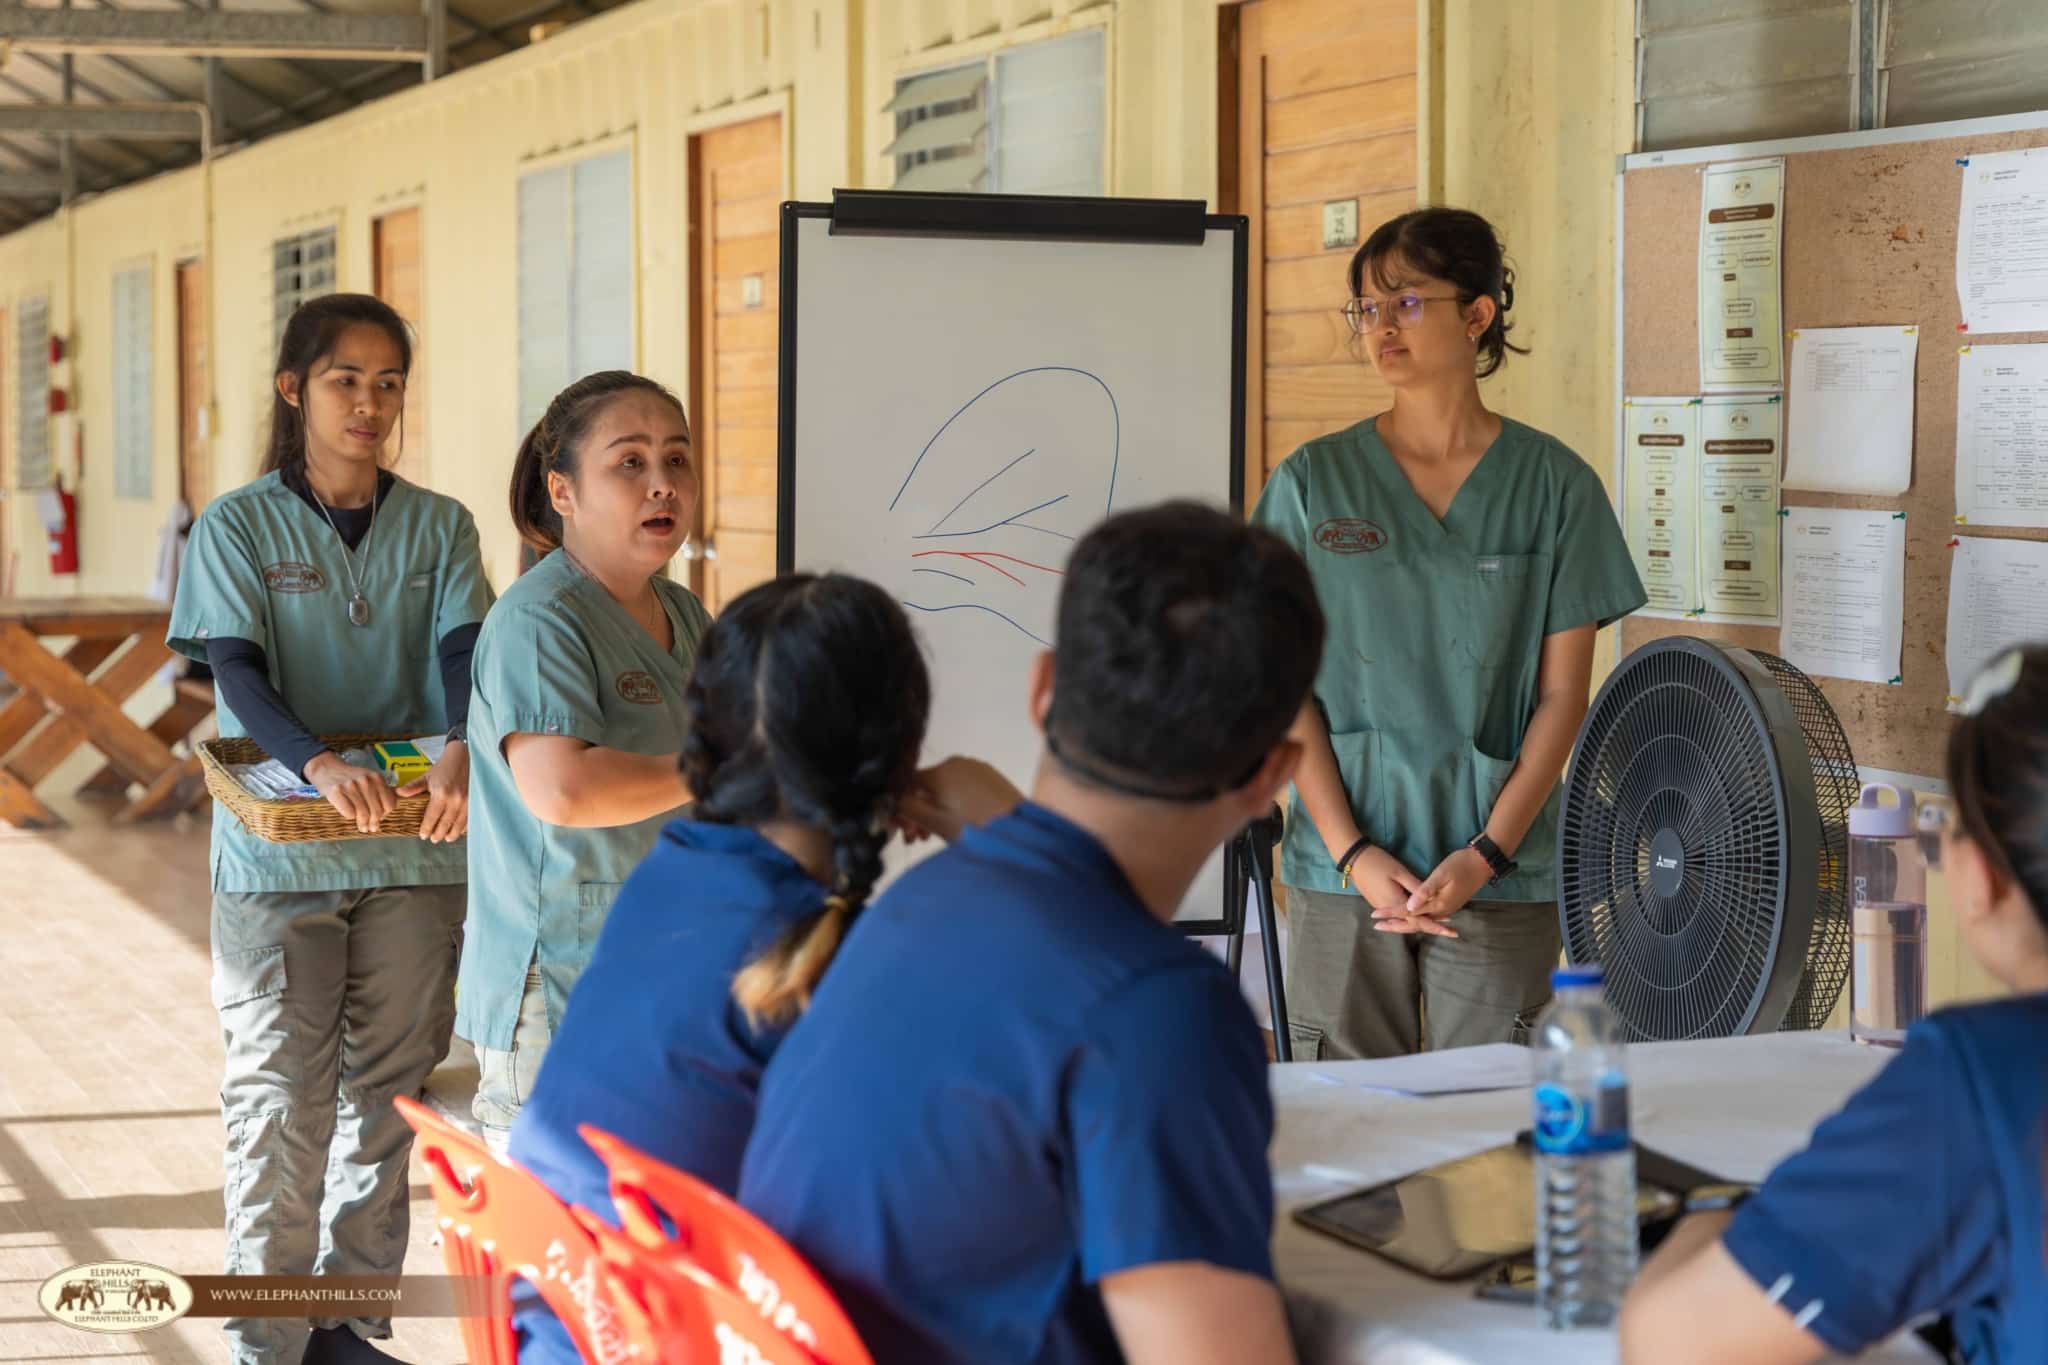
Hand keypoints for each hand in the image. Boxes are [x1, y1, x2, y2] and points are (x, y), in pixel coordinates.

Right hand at [307, 751, 397, 834]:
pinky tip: (349, 815)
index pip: (389, 804)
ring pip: (363, 813)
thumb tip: (398, 802)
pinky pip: (349, 813)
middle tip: (371, 829)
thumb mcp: (370, 779)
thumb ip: (383, 790)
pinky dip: (350, 817)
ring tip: (362, 828)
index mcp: (377, 778)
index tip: (381, 818)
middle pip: (377, 810)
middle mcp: (365, 780)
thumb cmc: (351, 778)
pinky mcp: (336, 791)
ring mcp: (350, 785)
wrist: (327, 768)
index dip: (386, 814)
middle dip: (374, 822)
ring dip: (363, 824)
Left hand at [399, 740, 469, 842]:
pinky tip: (459, 830)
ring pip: (459, 824)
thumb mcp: (427, 776)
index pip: (432, 817)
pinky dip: (464, 827)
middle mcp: (455, 800)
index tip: (423, 835)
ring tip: (446, 838)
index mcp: (441, 794)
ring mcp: (467, 802)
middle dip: (438, 834)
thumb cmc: (445, 767)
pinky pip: (469, 819)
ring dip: (452, 834)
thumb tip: (398, 793)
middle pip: (445, 824)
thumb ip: (413, 787)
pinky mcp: (475, 801)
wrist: (465, 757)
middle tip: (433, 839)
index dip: (427, 828)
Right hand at [899, 756, 1023, 842]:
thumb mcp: (935, 822)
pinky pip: (963, 786)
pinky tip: (955, 822)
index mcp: (941, 771)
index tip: (901, 827)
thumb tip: (890, 801)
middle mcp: (958, 762)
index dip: (901, 805)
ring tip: (935, 835)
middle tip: (917, 839)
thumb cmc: (977, 829)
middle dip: (917, 811)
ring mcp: (976, 768)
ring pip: (944, 787)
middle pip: (926, 785)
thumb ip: (907, 809)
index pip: (908, 782)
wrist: (1020, 831)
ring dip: (934, 809)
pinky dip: (953, 802)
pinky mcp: (990, 776)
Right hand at [1346, 845, 1458, 935]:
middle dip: (1433, 928)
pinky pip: (1400, 915)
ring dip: (1423, 923)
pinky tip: (1421, 916)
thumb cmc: (1378, 862)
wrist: (1354, 859)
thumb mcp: (1399, 872)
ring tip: (1441, 925)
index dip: (1436, 925)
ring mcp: (1382, 906)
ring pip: (1406, 921)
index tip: (1451, 930)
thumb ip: (1416, 887)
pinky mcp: (1379, 901)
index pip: (1419, 920)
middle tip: (1451, 932)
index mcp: (1396, 902)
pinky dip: (1412, 918)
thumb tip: (1432, 899)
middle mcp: (1389, 909)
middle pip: (1413, 924)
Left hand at [1375, 846, 1492, 936]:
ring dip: (1404, 923)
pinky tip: (1408, 916)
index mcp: (1438, 904)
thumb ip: (1425, 891)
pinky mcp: (1448, 904)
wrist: (1483, 863)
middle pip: (1414, 922)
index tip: (1374, 915)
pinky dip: (1415, 918)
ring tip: (1388, 924)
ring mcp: (1446, 908)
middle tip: (1376, 926)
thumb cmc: (1461, 864)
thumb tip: (1409, 907)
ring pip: (1421, 921)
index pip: (1409, 912)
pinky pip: (1428, 916)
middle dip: (1395, 924)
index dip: (1390, 913)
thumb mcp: (1441, 874)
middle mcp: (1441, 910)